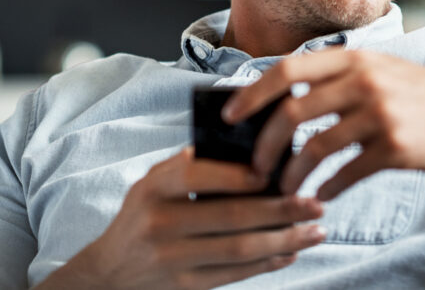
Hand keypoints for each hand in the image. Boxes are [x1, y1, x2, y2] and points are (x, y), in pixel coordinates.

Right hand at [37, 148, 325, 289]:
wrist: (108, 271)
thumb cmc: (143, 215)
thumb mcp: (152, 183)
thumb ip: (189, 164)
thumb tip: (247, 149)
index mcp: (153, 188)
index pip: (197, 174)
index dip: (237, 175)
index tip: (274, 172)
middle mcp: (159, 223)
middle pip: (230, 216)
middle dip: (280, 210)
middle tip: (314, 204)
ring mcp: (171, 258)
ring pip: (239, 249)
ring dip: (284, 240)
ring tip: (316, 231)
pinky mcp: (183, 286)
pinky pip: (234, 274)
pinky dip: (267, 263)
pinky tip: (291, 252)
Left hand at [223, 50, 424, 199]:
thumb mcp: (387, 71)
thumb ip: (344, 77)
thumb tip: (289, 98)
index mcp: (357, 58)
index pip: (288, 70)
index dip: (252, 94)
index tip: (231, 116)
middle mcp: (365, 81)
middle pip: (292, 111)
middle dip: (264, 143)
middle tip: (254, 166)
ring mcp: (380, 114)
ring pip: (314, 147)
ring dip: (291, 173)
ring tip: (284, 189)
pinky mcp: (394, 148)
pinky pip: (345, 173)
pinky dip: (326, 188)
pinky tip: (321, 196)